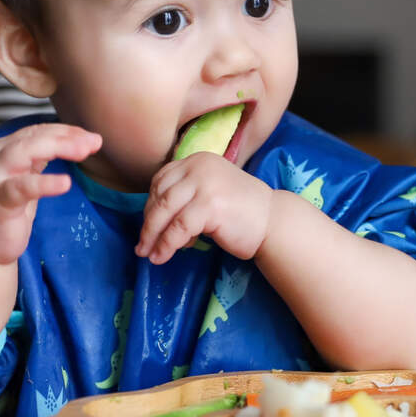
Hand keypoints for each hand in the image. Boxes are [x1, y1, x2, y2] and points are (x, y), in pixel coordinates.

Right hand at [0, 123, 101, 263]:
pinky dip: (44, 183)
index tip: (92, 137)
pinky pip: (22, 187)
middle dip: (66, 136)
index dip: (66, 131)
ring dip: (57, 147)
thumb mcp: (24, 178)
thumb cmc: (4, 209)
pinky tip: (65, 183)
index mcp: (4, 149)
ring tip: (84, 151)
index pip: (38, 131)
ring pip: (25, 152)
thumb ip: (39, 159)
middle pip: (33, 137)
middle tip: (95, 142)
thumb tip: (74, 142)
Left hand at [136, 152, 272, 263]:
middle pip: (160, 196)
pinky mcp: (210, 205)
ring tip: (150, 255)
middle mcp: (200, 166)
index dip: (151, 205)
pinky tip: (163, 256)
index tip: (148, 226)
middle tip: (141, 246)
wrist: (274, 223)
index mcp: (198, 160)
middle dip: (148, 224)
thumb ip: (186, 195)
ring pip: (166, 213)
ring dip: (153, 237)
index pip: (162, 180)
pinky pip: (178, 229)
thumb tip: (153, 219)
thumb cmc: (242, 213)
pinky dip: (167, 245)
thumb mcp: (210, 192)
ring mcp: (205, 184)